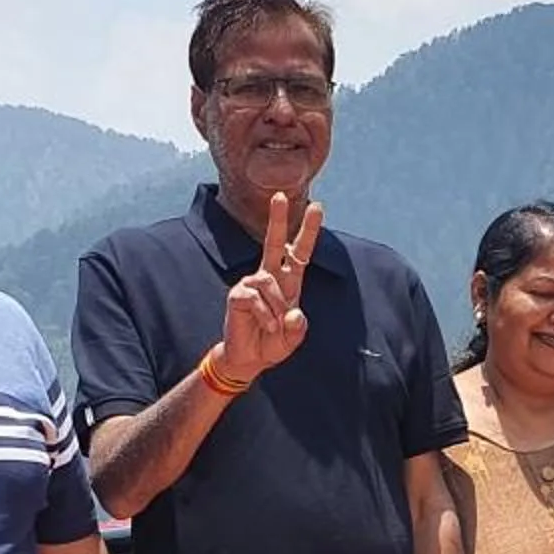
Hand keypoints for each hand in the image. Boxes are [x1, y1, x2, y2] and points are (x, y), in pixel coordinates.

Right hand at [215, 192, 322, 382]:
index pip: (299, 252)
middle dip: (277, 219)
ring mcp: (251, 284)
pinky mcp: (238, 295)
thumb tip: (293, 313)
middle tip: (280, 194)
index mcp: (288, 282)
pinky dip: (265, 316)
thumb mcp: (292, 338)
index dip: (308, 231)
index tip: (316, 207)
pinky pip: (255, 298)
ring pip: (269, 282)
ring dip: (276, 307)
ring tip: (273, 326)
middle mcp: (269, 278)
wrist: (248, 359)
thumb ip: (297, 328)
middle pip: (272, 243)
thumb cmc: (272, 343)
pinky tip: (264, 326)